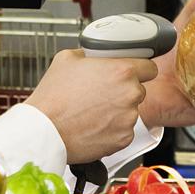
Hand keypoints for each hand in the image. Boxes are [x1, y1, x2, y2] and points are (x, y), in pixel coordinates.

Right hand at [25, 49, 157, 163]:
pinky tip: (93, 125)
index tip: (133, 73)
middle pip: (139, 90)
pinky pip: (123, 130)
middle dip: (124, 91)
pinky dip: (112, 129)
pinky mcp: (123, 139)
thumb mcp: (67, 58)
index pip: (150, 67)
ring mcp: (128, 118)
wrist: (44, 130)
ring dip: (117, 111)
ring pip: (130, 111)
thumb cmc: (53, 97)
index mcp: (121, 71)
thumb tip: (93, 56)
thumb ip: (89, 54)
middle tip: (102, 94)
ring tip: (93, 111)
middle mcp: (130, 94)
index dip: (140, 69)